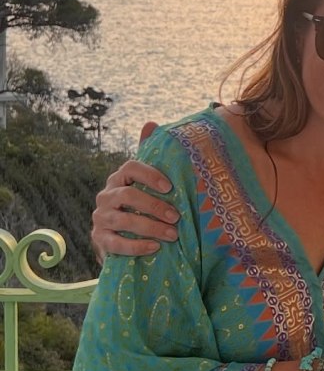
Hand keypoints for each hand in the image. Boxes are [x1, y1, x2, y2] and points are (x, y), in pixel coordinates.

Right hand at [91, 123, 179, 260]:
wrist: (121, 235)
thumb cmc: (141, 204)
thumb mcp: (147, 182)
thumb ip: (151, 156)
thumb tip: (150, 123)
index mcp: (119, 179)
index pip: (130, 168)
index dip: (150, 175)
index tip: (170, 187)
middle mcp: (105, 196)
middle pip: (128, 196)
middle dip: (154, 206)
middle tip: (176, 217)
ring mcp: (100, 217)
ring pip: (122, 221)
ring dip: (150, 227)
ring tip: (172, 235)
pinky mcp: (99, 239)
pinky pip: (115, 243)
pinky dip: (136, 246)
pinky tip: (155, 247)